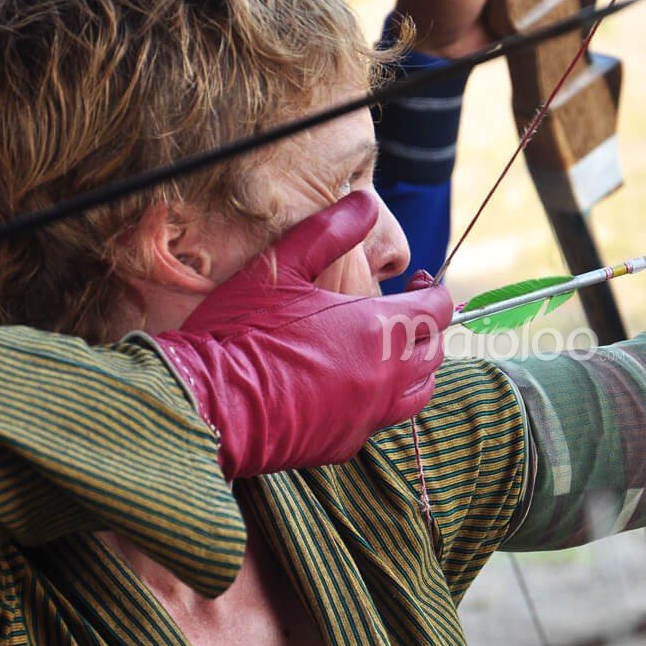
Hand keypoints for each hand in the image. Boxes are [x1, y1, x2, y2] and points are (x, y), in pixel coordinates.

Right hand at [153, 193, 451, 477]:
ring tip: (390, 352)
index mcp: (378, 330)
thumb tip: (366, 203)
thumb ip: (329, 231)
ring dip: (414, 369)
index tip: (414, 282)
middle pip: (434, 351)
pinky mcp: (346, 443)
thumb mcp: (281, 267)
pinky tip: (352, 386)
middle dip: (425, 328)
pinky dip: (380, 401)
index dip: (432, 291)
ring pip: (419, 392)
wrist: (208, 403)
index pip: (437, 310)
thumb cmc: (241, 331)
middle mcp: (386, 376)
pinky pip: (381, 421)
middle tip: (401, 312)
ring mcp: (368, 415)